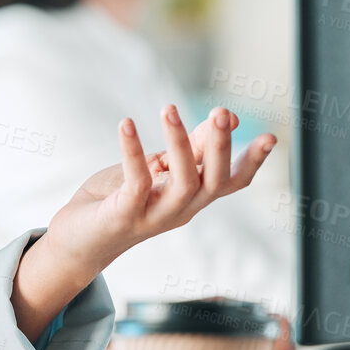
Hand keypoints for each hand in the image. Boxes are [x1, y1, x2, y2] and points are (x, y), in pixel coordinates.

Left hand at [44, 105, 275, 282]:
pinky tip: (127, 124)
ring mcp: (155, 216)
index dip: (253, 162)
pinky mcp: (125, 216)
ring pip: (183, 183)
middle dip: (221, 146)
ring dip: (179, 143)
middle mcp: (181, 210)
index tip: (272, 137)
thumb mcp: (159, 168)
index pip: (232, 182)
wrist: (78, 240)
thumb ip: (189, 147)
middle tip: (222, 111)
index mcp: (193, 197)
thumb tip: (226, 116)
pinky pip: (137, 183)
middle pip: (214, 182)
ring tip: (169, 108)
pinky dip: (132, 151)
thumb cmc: (120, 199)